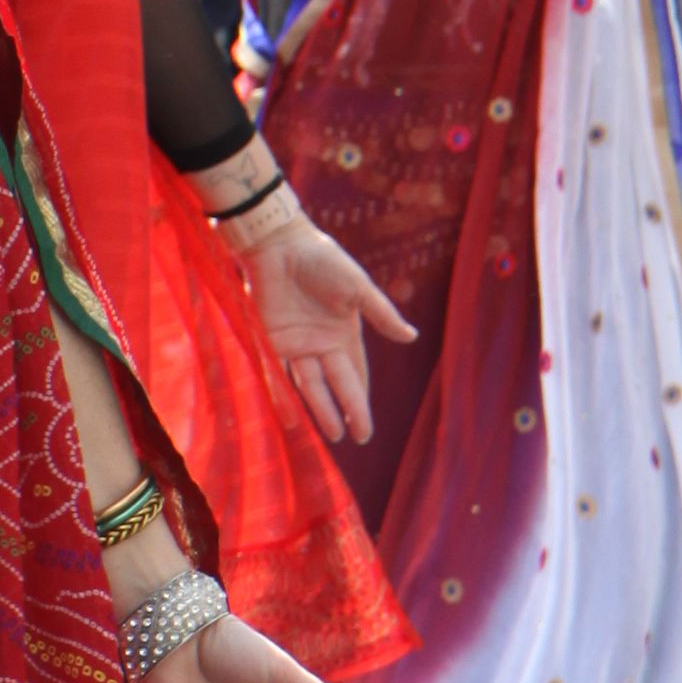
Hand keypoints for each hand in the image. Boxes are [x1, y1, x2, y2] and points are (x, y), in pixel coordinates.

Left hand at [242, 204, 415, 445]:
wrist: (280, 242)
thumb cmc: (322, 259)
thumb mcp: (357, 287)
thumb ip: (381, 314)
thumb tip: (411, 338)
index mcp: (344, 334)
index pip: (355, 375)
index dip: (361, 402)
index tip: (367, 428)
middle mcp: (320, 344)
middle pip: (335, 385)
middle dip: (345, 412)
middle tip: (356, 439)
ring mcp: (295, 344)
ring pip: (309, 385)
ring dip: (318, 410)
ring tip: (330, 436)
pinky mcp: (269, 339)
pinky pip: (276, 373)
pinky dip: (280, 395)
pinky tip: (287, 418)